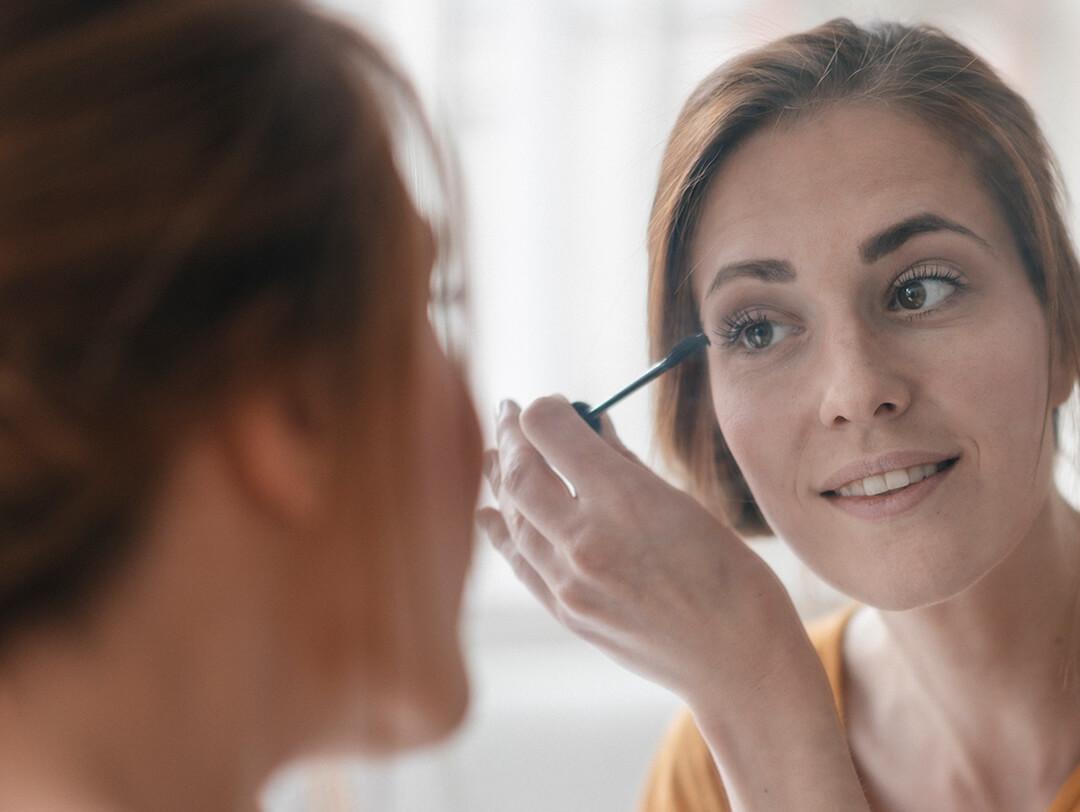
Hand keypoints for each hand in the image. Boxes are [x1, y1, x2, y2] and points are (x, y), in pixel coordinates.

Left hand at [475, 396, 809, 709]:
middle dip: (511, 435)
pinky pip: (521, 562)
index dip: (545, 408)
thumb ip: (625, 463)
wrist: (737, 661)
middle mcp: (586, 539)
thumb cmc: (730, 575)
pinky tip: (489, 513)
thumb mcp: (683, 504)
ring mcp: (570, 583)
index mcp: (624, 499)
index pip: (550, 431)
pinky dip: (503, 532)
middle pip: (521, 473)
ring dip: (501, 480)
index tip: (551, 403)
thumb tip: (592, 423)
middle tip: (509, 413)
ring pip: (513, 518)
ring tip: (495, 454)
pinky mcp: (566, 614)